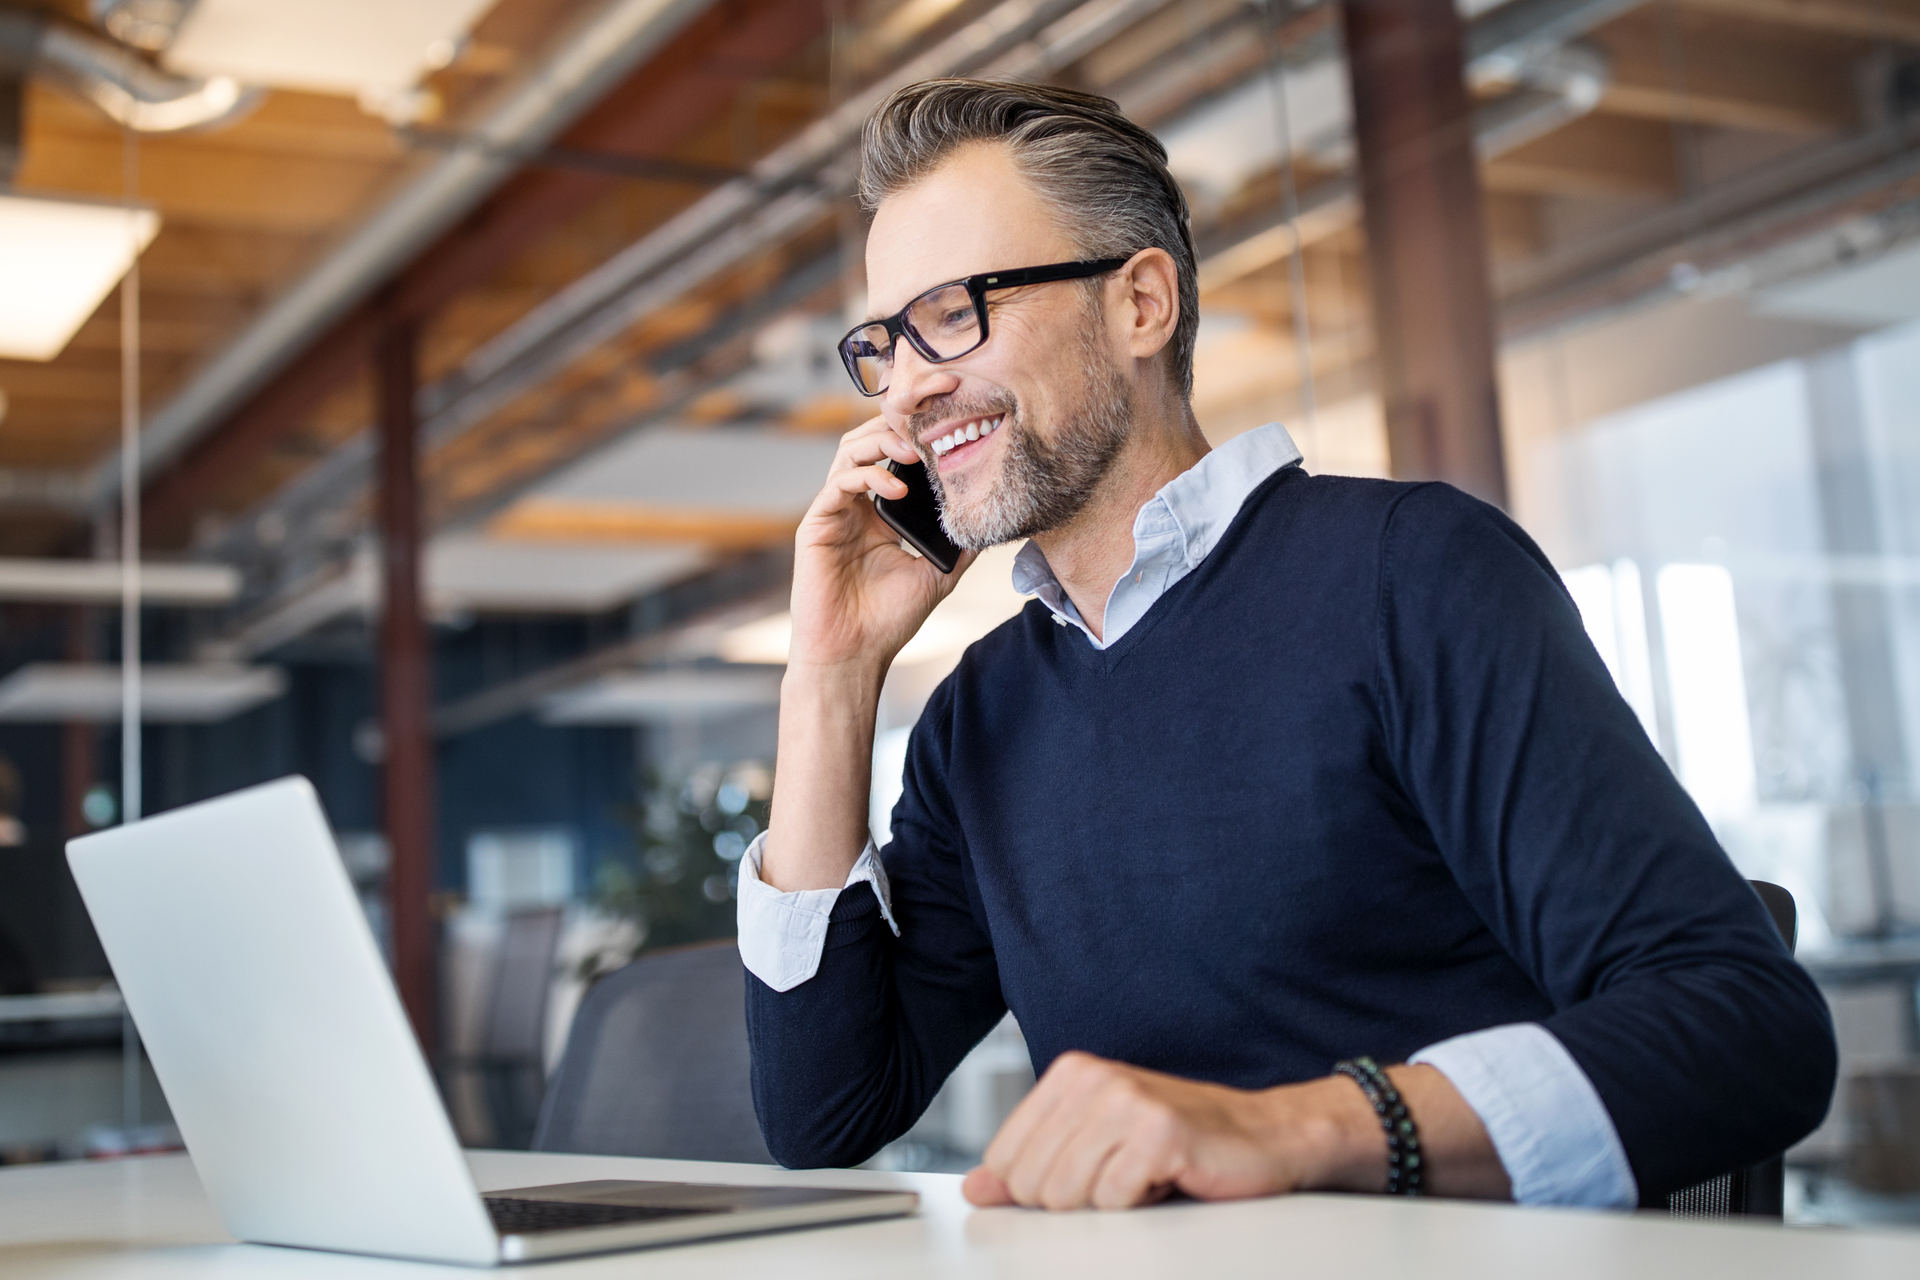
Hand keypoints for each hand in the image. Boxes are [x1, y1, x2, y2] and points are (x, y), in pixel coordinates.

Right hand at [787, 415, 974, 672]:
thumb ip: (960, 544)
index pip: (895, 456)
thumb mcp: (938, 574)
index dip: (918, 434)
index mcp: (880, 512)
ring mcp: (834, 512)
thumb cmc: (888, 620)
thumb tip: (992, 520)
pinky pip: (837, 484)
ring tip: (916, 451)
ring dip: (883, 442)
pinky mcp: (816, 525)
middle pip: (870, 440)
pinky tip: (898, 490)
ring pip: (850, 451)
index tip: (949, 423)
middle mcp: (856, 505)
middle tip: (931, 422)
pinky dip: (867, 477)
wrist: (854, 655)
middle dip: (899, 423)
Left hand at [961, 1052, 1509, 1210]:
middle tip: (1121, 1178)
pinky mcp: (1158, 1131)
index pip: (1004, 1159)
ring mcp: (1125, 1101)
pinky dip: (1141, 1204)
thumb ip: (1032, 1166)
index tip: (1084, 1178)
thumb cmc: (1179, 1143)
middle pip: (1032, 1182)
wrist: (1264, 1137)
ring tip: (1143, 1177)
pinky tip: (1167, 1179)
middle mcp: (1092, 1078)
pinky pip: (1113, 1199)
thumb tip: (976, 1190)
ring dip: (1109, 1203)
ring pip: (1067, 1194)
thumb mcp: (1095, 1148)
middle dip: (1075, 1200)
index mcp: (1069, 1074)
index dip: (1039, 1190)